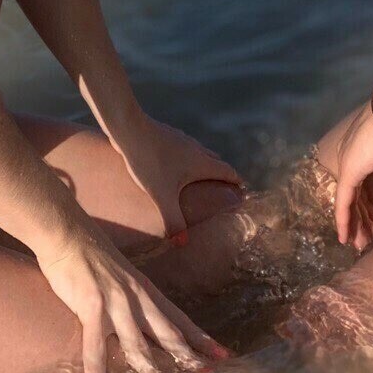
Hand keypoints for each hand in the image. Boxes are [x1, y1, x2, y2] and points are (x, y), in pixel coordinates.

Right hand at [35, 217, 227, 372]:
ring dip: (150, 370)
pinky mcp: (91, 302)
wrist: (67, 232)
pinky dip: (96, 365)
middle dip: (187, 356)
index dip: (200, 338)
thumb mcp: (121, 279)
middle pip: (167, 332)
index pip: (179, 318)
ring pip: (137, 342)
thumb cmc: (91, 256)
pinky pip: (95, 341)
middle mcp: (136, 296)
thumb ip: (132, 302)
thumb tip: (140, 327)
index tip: (223, 355)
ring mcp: (115, 300)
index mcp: (145, 291)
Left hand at [111, 114, 244, 236]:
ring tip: (199, 179)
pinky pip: (184, 148)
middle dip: (222, 174)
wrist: (129, 128)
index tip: (243, 191)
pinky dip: (187, 158)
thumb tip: (182, 243)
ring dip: (204, 164)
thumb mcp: (162, 196)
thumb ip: (173, 220)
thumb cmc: (149, 162)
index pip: (228, 171)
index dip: (237, 182)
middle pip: (216, 161)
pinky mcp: (167, 135)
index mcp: (201, 162)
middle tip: (223, 189)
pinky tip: (173, 165)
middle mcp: (195, 148)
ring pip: (200, 152)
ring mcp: (181, 139)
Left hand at [332, 99, 372, 251]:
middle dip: (359, 219)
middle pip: (352, 196)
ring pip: (347, 202)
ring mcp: (346, 165)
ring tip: (359, 244)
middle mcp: (348, 158)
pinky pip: (344, 202)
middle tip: (365, 239)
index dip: (365, 204)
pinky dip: (343, 221)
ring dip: (354, 225)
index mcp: (358, 152)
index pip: (359, 184)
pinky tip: (345, 237)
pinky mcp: (349, 173)